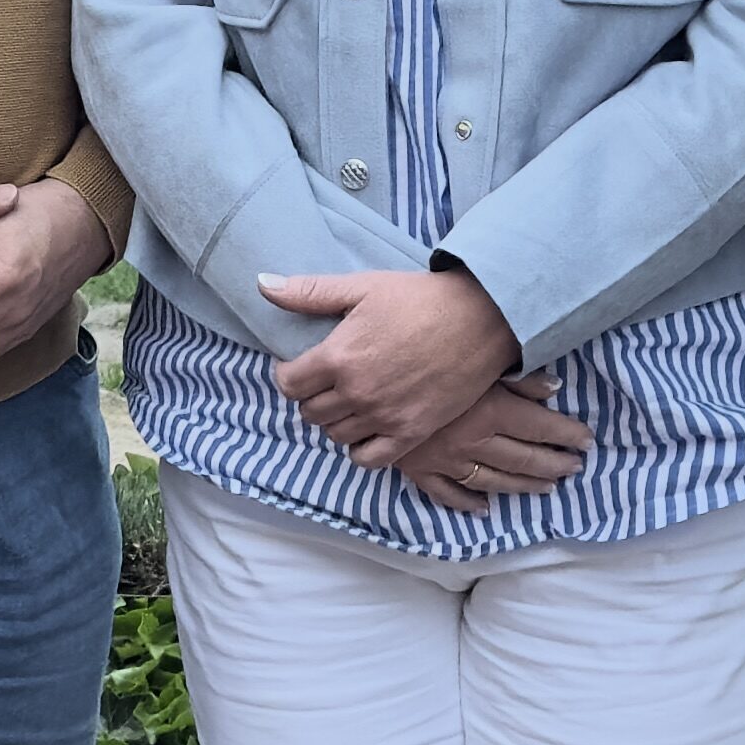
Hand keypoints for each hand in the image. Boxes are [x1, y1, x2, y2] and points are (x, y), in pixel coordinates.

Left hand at [259, 264, 522, 466]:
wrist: (482, 318)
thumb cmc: (420, 299)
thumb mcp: (362, 287)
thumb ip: (309, 292)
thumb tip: (262, 285)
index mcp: (337, 357)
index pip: (288, 384)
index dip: (289, 375)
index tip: (300, 367)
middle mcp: (355, 393)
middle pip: (310, 412)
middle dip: (312, 396)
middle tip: (328, 381)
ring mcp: (383, 417)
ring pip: (336, 436)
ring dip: (335, 421)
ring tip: (349, 401)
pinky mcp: (411, 433)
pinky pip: (368, 458)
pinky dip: (360, 448)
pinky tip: (367, 428)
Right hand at [400, 375, 594, 513]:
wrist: (367, 378)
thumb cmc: (424, 357)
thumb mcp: (476, 359)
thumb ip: (517, 376)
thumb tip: (555, 387)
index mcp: (489, 411)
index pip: (541, 428)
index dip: (567, 435)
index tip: (587, 440)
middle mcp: (472, 442)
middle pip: (522, 459)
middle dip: (553, 464)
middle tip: (574, 467)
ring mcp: (444, 461)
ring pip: (493, 480)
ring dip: (523, 486)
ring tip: (547, 487)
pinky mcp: (418, 469)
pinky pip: (448, 494)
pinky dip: (468, 504)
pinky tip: (485, 510)